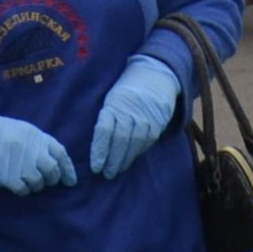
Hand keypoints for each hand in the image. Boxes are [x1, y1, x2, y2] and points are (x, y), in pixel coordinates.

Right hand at [0, 105, 76, 193]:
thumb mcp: (17, 129)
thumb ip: (35, 143)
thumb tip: (52, 162)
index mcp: (34, 134)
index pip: (60, 152)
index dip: (67, 169)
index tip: (70, 181)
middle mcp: (30, 148)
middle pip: (52, 170)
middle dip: (51, 179)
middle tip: (45, 182)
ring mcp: (19, 162)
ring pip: (39, 183)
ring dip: (35, 186)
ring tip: (25, 181)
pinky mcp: (7, 176)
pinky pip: (24, 190)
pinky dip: (22, 190)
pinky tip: (15, 186)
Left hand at [90, 54, 182, 179]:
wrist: (154, 77)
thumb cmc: (125, 92)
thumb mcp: (111, 99)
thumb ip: (106, 119)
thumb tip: (96, 146)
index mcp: (113, 105)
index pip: (104, 130)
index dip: (99, 150)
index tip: (95, 166)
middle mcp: (129, 112)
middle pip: (119, 140)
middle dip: (112, 160)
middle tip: (105, 174)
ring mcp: (145, 118)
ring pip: (134, 143)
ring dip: (124, 160)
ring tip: (116, 171)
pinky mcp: (157, 123)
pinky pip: (147, 142)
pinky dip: (138, 153)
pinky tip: (130, 160)